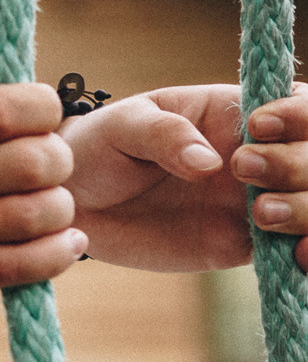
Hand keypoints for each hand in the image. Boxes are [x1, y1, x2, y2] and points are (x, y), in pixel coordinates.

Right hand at [0, 84, 80, 334]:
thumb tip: (12, 122)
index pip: (4, 108)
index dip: (42, 110)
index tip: (42, 120)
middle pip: (34, 159)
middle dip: (59, 162)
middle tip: (53, 171)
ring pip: (36, 214)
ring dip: (60, 210)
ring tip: (53, 211)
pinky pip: (19, 266)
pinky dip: (58, 255)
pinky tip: (64, 247)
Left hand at [70, 83, 307, 271]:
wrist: (77, 204)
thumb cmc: (99, 147)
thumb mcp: (121, 127)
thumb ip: (162, 133)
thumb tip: (210, 162)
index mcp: (236, 113)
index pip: (299, 105)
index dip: (298, 115)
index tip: (257, 128)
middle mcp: (261, 156)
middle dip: (299, 165)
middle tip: (244, 171)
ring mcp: (259, 201)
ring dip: (307, 209)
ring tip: (260, 215)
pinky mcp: (249, 245)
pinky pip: (298, 251)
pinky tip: (297, 256)